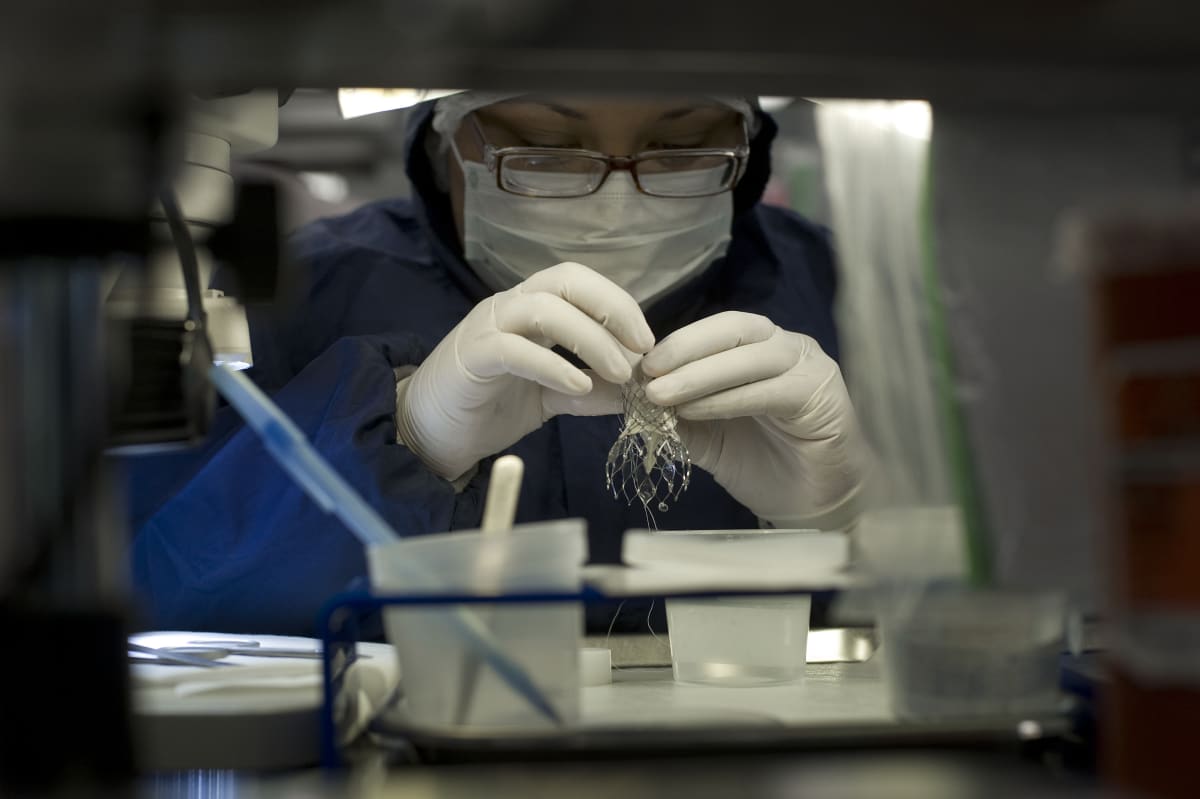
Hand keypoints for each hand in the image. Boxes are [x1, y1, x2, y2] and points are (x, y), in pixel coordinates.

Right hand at [397, 262, 654, 480]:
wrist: (427, 434)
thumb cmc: (488, 407)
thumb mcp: (551, 398)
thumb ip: (590, 391)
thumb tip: (638, 391)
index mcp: (530, 309)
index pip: (580, 283)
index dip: (618, 304)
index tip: (648, 344)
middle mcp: (510, 307)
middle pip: (566, 280)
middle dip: (612, 308)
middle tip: (642, 348)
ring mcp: (487, 328)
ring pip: (545, 308)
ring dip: (591, 338)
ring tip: (620, 373)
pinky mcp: (471, 358)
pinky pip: (515, 349)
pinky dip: (554, 365)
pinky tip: (580, 386)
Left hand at [641, 311, 869, 527]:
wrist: (814, 506)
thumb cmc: (764, 466)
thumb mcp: (709, 438)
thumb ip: (678, 415)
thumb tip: (634, 398)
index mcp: (760, 349)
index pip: (717, 330)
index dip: (677, 342)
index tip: (639, 365)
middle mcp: (787, 348)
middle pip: (734, 329)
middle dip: (685, 348)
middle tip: (647, 372)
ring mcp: (808, 367)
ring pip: (749, 356)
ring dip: (700, 374)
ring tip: (661, 394)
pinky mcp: (821, 395)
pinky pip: (767, 390)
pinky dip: (727, 399)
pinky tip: (694, 411)